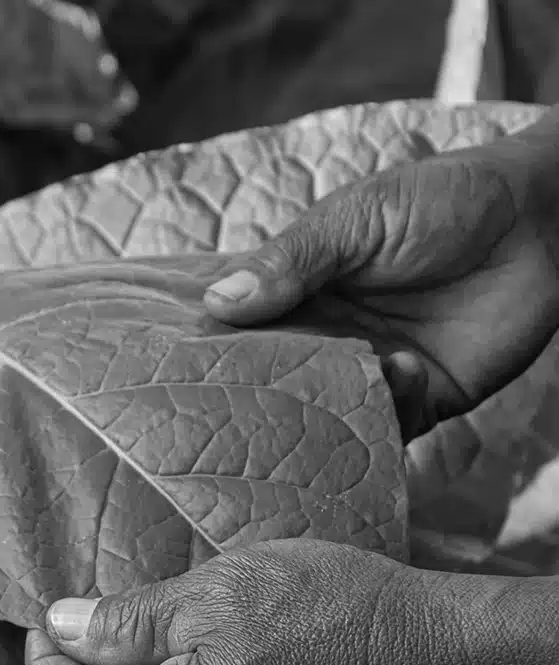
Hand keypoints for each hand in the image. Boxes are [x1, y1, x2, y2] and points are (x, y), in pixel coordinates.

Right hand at [202, 113, 558, 437]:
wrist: (539, 220)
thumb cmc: (443, 200)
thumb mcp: (357, 217)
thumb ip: (294, 260)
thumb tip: (219, 303)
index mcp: (301, 291)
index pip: (243, 329)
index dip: (214, 349)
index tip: (179, 369)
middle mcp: (329, 338)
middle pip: (278, 382)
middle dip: (259, 397)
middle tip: (235, 410)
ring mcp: (372, 371)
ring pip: (327, 414)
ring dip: (323, 411)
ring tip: (329, 386)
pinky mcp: (421, 397)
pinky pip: (390, 425)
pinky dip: (390, 408)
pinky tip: (404, 367)